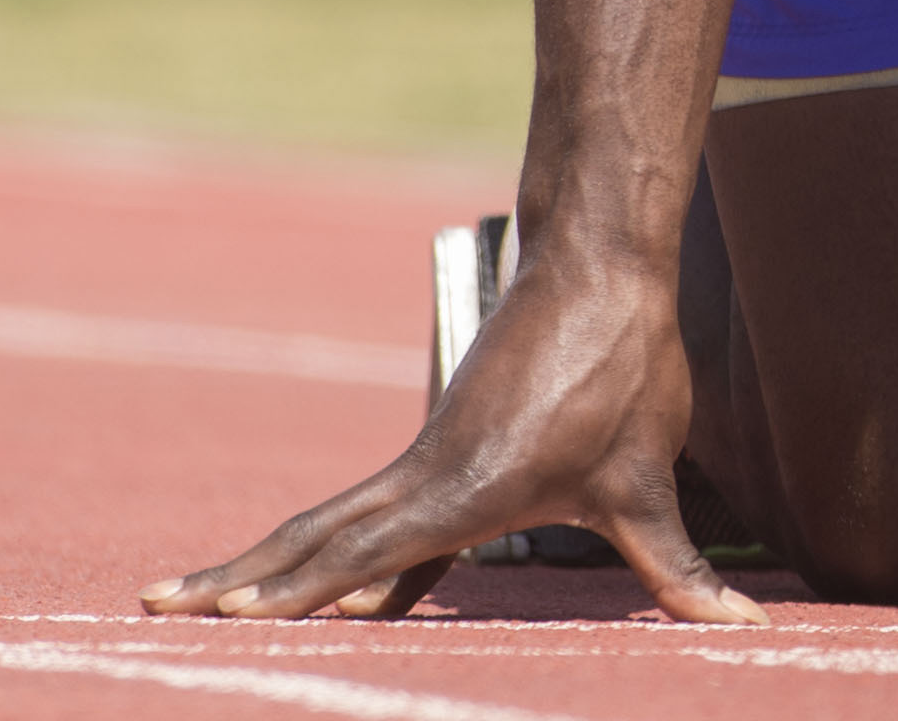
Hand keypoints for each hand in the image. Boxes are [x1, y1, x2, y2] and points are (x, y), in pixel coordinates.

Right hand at [139, 239, 760, 626]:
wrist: (604, 267)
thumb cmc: (625, 371)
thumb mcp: (649, 482)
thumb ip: (676, 569)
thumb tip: (742, 631)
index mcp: (463, 491)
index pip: (364, 555)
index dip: (300, 591)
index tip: (232, 619)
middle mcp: (426, 477)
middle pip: (313, 539)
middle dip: (240, 581)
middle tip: (155, 608)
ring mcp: (426, 460)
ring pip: (328, 523)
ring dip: (262, 563)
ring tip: (184, 597)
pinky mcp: (442, 447)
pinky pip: (367, 511)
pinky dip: (325, 550)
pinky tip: (313, 585)